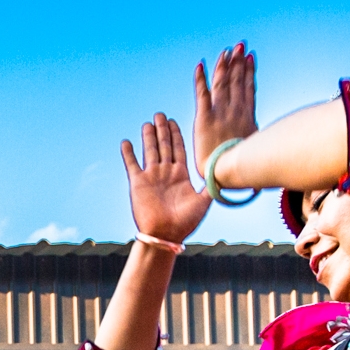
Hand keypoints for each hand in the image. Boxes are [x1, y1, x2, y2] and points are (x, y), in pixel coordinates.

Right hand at [122, 112, 214, 245]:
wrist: (166, 235)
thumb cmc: (186, 222)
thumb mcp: (204, 201)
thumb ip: (211, 185)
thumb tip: (223, 171)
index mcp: (181, 175)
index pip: (178, 149)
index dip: (176, 134)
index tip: (173, 121)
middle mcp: (166, 173)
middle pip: (164, 145)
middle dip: (162, 130)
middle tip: (160, 114)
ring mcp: (151, 177)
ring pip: (150, 151)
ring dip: (148, 137)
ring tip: (147, 123)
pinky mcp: (138, 183)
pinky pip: (131, 164)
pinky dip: (128, 153)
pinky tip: (126, 142)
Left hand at [192, 42, 257, 164]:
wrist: (229, 174)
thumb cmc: (244, 167)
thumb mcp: (256, 149)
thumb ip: (257, 140)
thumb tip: (268, 143)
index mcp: (247, 116)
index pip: (248, 88)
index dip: (248, 71)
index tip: (249, 57)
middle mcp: (235, 110)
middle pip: (237, 80)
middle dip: (238, 62)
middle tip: (239, 45)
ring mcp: (220, 113)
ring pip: (222, 82)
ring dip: (224, 65)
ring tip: (226, 50)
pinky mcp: (204, 118)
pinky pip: (202, 93)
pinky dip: (200, 79)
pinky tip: (200, 65)